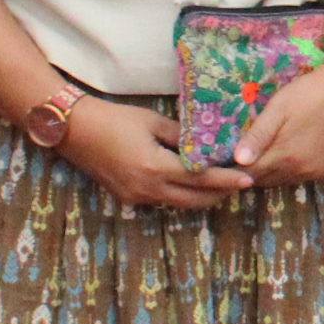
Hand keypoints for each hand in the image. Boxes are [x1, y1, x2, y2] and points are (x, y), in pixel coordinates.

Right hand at [58, 97, 248, 212]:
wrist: (74, 130)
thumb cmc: (114, 119)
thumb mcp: (152, 122)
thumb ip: (181, 136)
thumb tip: (205, 143)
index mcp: (156, 168)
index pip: (201, 179)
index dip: (226, 180)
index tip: (248, 180)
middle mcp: (148, 189)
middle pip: (194, 200)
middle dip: (219, 194)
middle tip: (239, 183)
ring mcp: (136, 197)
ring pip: (178, 204)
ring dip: (200, 196)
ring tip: (220, 184)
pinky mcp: (128, 198)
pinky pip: (161, 201)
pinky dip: (179, 194)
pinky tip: (189, 183)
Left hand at [232, 66, 323, 188]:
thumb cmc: (307, 94)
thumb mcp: (278, 109)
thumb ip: (258, 136)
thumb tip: (238, 160)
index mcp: (284, 155)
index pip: (250, 173)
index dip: (236, 169)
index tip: (225, 160)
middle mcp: (299, 170)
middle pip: (265, 180)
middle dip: (251, 171)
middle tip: (241, 155)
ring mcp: (314, 172)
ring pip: (281, 180)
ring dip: (269, 172)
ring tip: (262, 154)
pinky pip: (298, 177)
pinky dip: (287, 170)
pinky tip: (285, 154)